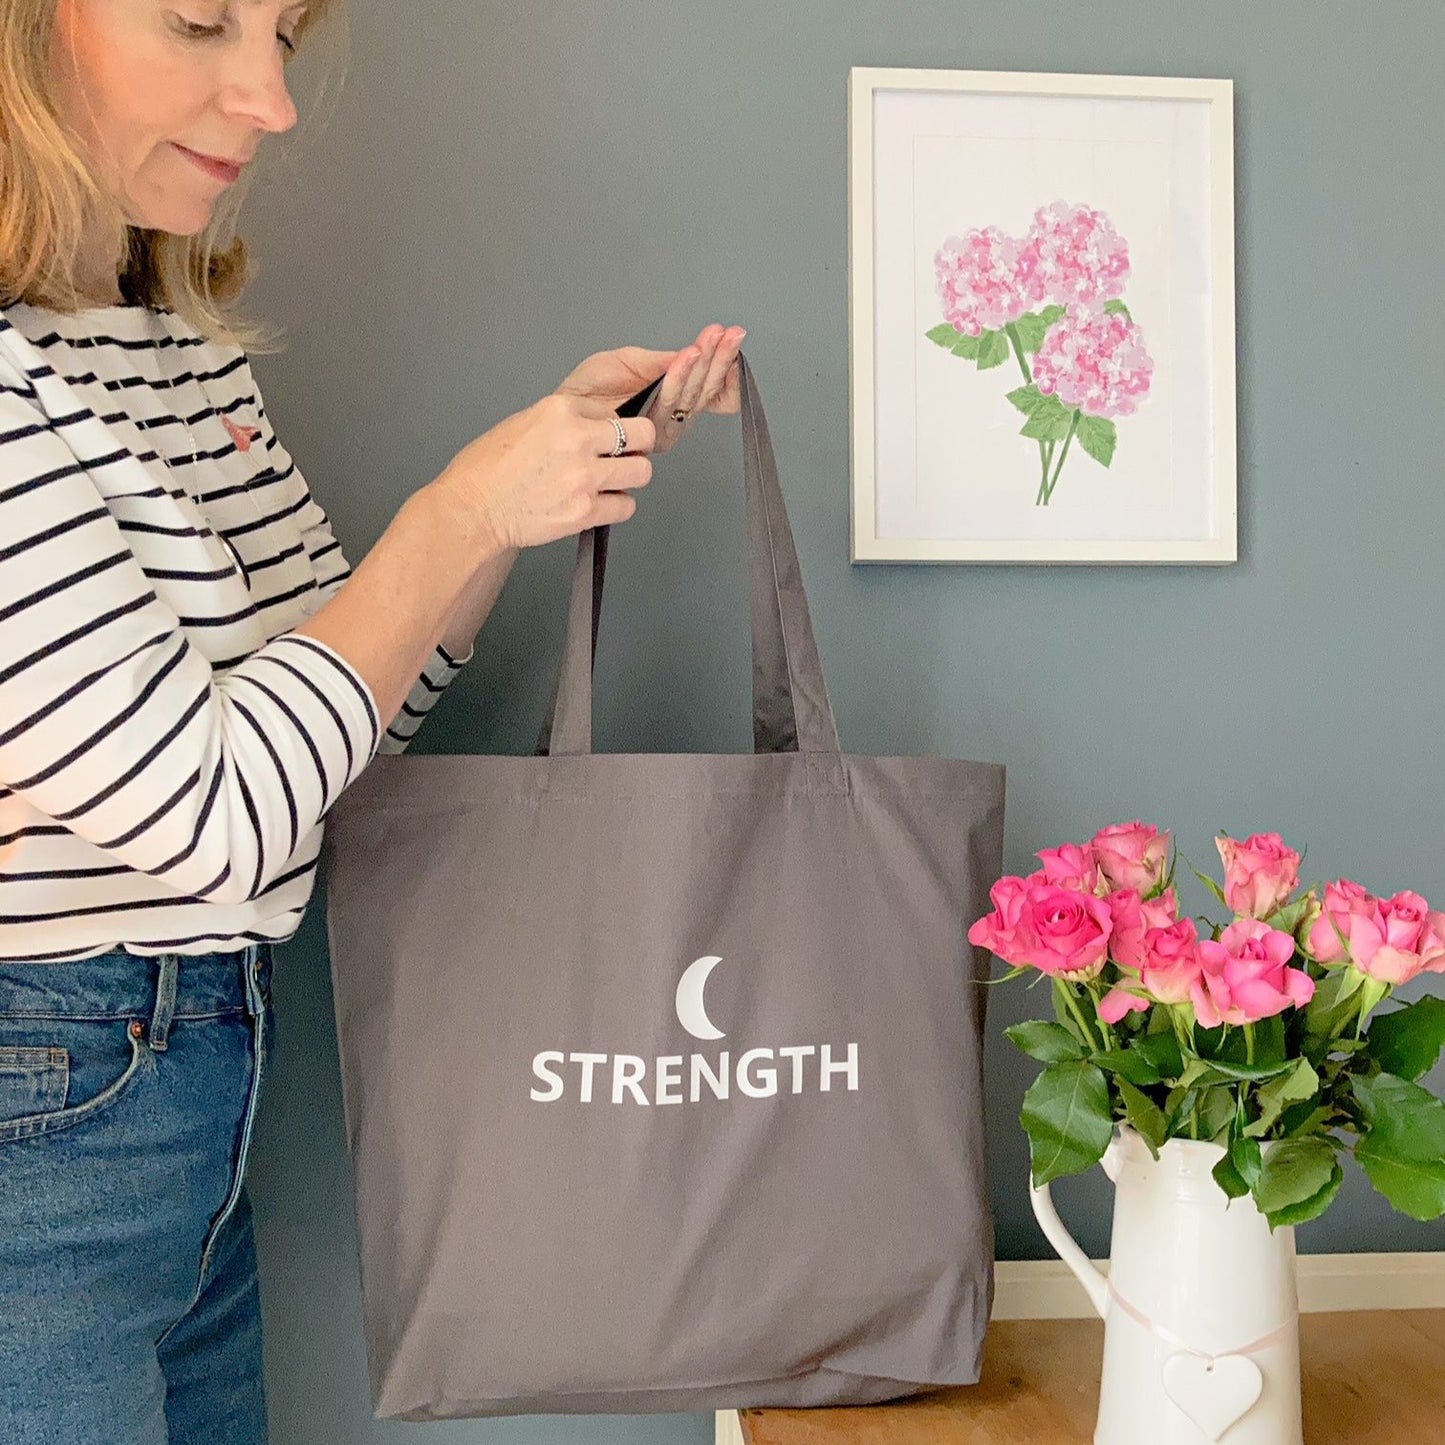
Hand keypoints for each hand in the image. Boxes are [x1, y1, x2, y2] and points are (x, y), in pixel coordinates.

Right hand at [432, 392, 657, 552]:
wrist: (472, 510)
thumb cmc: (486, 469)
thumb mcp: (524, 422)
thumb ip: (563, 422)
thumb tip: (593, 428)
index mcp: (560, 410)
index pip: (612, 411)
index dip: (610, 427)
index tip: (604, 439)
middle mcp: (577, 439)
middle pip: (643, 435)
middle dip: (637, 447)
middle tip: (624, 457)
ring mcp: (584, 476)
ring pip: (641, 472)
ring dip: (629, 478)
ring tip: (609, 483)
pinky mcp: (585, 511)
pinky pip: (626, 506)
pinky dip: (616, 507)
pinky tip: (597, 504)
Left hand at [556, 322, 745, 452]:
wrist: (565, 407)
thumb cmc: (590, 389)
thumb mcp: (632, 361)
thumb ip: (666, 360)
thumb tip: (696, 352)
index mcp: (670, 396)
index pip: (708, 384)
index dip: (723, 364)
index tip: (731, 337)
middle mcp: (672, 414)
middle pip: (706, 389)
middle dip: (721, 358)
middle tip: (732, 335)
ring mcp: (663, 426)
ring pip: (694, 394)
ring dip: (706, 363)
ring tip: (713, 340)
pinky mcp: (651, 434)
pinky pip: (671, 400)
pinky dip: (680, 375)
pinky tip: (689, 355)